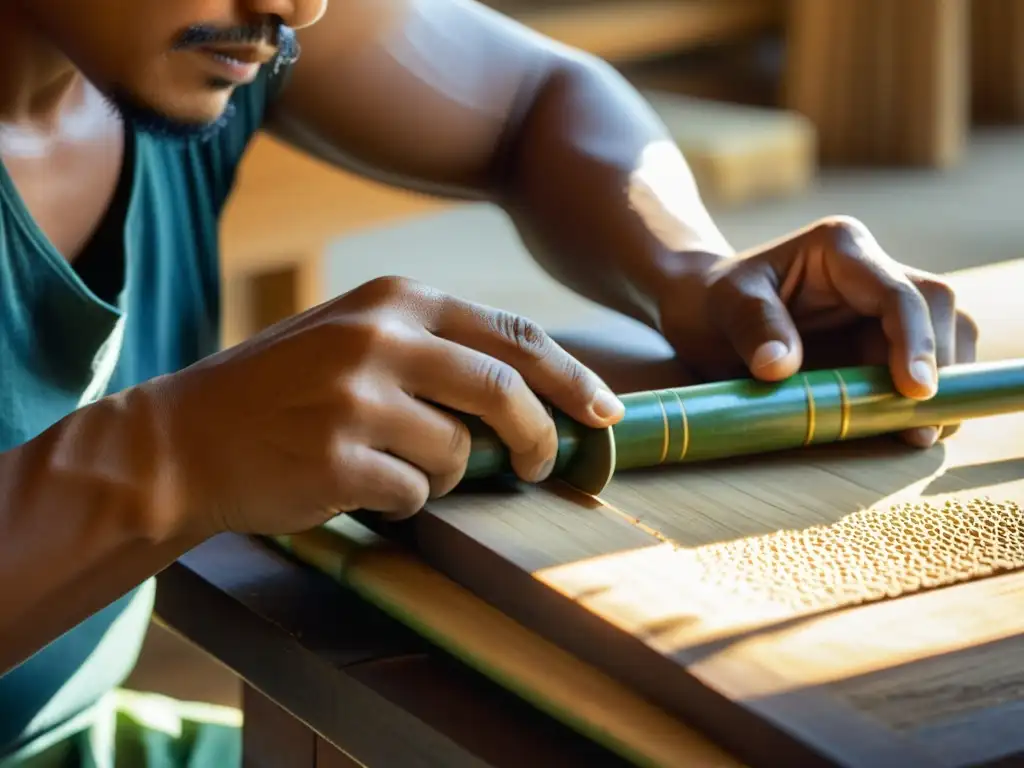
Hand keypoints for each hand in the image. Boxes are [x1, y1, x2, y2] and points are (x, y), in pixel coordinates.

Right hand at [149, 276, 623, 535]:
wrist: (184, 438)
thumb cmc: (283, 389)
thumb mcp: (357, 335)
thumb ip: (437, 348)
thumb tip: (534, 393)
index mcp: (395, 299)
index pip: (512, 336)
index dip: (571, 377)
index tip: (606, 412)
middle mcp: (380, 338)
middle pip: (505, 391)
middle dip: (539, 437)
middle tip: (541, 465)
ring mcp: (357, 399)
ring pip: (458, 454)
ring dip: (442, 473)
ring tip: (391, 464)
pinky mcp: (339, 460)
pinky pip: (414, 494)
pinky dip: (402, 500)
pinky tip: (353, 484)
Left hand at [657, 216, 978, 448]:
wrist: (703, 311)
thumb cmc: (713, 302)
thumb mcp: (724, 307)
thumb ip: (754, 328)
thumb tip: (780, 368)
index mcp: (841, 249)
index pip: (899, 292)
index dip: (917, 340)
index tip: (915, 389)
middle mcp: (874, 271)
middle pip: (938, 310)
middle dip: (940, 366)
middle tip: (919, 425)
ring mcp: (882, 307)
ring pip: (945, 337)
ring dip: (940, 386)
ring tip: (915, 433)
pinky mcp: (882, 342)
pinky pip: (922, 367)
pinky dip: (920, 400)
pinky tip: (904, 430)